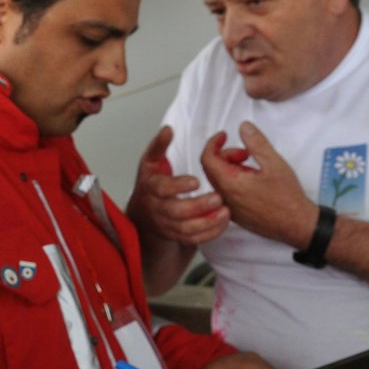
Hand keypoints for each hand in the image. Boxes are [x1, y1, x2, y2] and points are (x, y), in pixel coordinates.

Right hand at [127, 125, 229, 247]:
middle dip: (198, 206)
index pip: (162, 189)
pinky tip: (223, 221)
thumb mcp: (150, 162)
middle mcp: (158, 209)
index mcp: (151, 188)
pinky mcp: (177, 236)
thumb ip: (160, 145)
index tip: (196, 181)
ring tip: (225, 211)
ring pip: (186, 229)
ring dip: (207, 222)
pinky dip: (210, 233)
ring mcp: (167, 225)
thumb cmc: (151, 184)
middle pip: (176, 212)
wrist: (143, 214)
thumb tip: (168, 129)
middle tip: (218, 197)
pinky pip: (194, 239)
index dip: (178, 186)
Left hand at [200, 122, 317, 248]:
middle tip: (246, 152)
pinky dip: (234, 180)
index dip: (213, 143)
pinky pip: (226, 193)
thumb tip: (244, 127)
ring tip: (252, 165)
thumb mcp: (274, 163)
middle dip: (226, 154)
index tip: (224, 136)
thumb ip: (257, 142)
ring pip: (219, 181)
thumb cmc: (287, 198)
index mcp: (230, 184)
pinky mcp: (236, 214)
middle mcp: (225, 197)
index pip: (207, 159)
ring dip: (230, 167)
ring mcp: (229, 208)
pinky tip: (252, 179)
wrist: (296, 225)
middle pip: (212, 168)